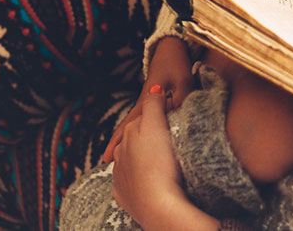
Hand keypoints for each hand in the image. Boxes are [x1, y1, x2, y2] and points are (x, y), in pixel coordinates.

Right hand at [103, 37, 193, 162]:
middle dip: (117, 143)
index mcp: (145, 101)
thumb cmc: (176, 64)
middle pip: (126, 126)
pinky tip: (138, 138)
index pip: (129, 124)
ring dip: (125, 137)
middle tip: (106, 161)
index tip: (107, 157)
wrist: (171, 48)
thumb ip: (180, 101)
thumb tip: (176, 121)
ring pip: (133, 124)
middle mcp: (142, 103)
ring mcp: (145, 101)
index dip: (118, 140)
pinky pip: (143, 120)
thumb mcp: (183, 82)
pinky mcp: (153, 100)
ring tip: (118, 155)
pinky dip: (137, 130)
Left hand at [112, 88, 218, 230]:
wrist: (157, 205)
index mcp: (129, 133)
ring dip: (138, 157)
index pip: (142, 117)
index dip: (157, 113)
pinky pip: (129, 182)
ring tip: (155, 159)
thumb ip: (154, 104)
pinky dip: (135, 178)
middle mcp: (121, 153)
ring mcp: (121, 174)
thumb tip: (154, 87)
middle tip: (164, 138)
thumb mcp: (156, 125)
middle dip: (144, 135)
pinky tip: (144, 179)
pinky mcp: (124, 194)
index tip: (171, 113)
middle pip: (134, 138)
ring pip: (128, 160)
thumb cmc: (160, 163)